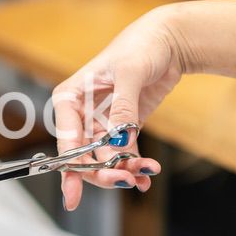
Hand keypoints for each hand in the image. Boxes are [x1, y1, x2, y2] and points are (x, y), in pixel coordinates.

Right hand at [53, 7, 177, 209]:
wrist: (168, 41)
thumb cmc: (140, 47)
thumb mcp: (129, 74)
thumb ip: (122, 108)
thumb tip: (119, 140)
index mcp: (70, 98)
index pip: (66, 140)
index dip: (69, 168)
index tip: (72, 194)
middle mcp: (81, 114)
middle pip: (83, 156)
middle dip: (101, 172)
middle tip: (124, 181)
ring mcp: (101, 123)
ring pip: (104, 159)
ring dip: (123, 171)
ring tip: (144, 174)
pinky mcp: (121, 127)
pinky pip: (123, 154)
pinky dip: (133, 167)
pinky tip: (146, 176)